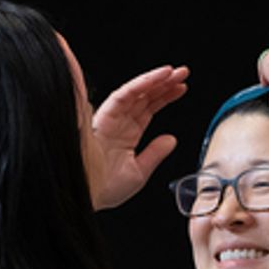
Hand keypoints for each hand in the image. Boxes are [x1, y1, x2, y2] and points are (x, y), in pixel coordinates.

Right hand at [88, 65, 189, 208]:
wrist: (86, 196)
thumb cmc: (104, 189)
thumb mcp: (138, 172)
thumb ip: (155, 154)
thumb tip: (171, 140)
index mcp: (125, 135)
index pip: (147, 109)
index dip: (165, 97)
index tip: (181, 88)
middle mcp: (118, 123)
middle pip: (143, 97)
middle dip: (163, 84)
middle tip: (182, 73)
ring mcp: (111, 119)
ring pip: (135, 92)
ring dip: (155, 80)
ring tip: (173, 73)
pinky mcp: (104, 116)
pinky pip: (123, 95)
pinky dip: (140, 84)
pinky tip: (156, 77)